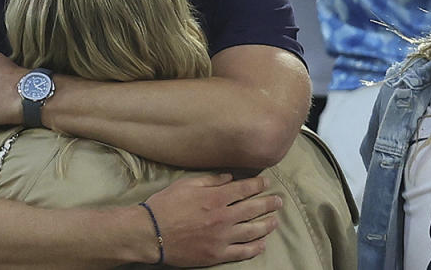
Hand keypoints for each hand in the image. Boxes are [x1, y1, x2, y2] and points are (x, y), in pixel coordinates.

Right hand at [144, 173, 280, 265]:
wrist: (151, 233)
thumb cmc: (165, 205)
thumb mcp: (186, 184)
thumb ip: (210, 180)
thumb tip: (229, 177)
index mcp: (215, 197)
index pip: (244, 188)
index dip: (258, 185)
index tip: (266, 183)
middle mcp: (223, 217)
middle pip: (253, 208)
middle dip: (269, 203)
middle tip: (279, 201)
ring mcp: (222, 237)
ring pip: (252, 230)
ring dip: (267, 225)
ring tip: (275, 221)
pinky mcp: (217, 254)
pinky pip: (242, 252)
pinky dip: (255, 248)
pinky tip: (262, 244)